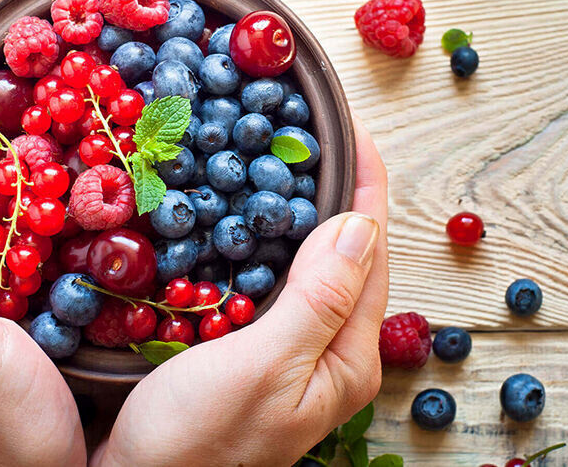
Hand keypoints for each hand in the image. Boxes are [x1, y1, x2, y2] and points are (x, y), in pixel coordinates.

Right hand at [94, 116, 388, 465]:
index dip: (365, 188)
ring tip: (280, 159)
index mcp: (346, 357)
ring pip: (306, 266)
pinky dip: (261, 242)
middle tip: (313, 134)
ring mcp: (286, 352)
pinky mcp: (246, 351)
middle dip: (337, 193)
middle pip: (345, 256)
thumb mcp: (265, 366)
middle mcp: (325, 353)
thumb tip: (361, 224)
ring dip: (298, 212)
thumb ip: (320, 298)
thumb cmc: (197, 439)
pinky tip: (240, 217)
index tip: (353, 131)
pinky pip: (267, 282)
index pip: (370, 254)